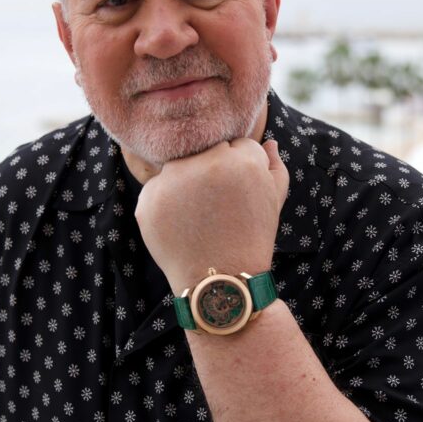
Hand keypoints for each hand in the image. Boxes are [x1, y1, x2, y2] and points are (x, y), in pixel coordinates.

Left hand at [135, 139, 288, 293]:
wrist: (218, 280)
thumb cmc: (251, 239)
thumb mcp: (273, 202)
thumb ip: (274, 167)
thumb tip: (268, 141)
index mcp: (241, 160)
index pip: (237, 144)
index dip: (240, 170)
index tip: (239, 194)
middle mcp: (205, 164)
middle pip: (207, 151)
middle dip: (213, 171)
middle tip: (218, 205)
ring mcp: (172, 181)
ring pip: (180, 166)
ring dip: (186, 182)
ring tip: (199, 216)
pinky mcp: (148, 198)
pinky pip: (157, 188)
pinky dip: (166, 202)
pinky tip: (181, 224)